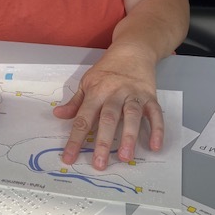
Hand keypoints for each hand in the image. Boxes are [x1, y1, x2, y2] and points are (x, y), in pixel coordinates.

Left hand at [53, 53, 162, 169]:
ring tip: (125, 157)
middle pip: (108, 118)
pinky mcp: (150, 96)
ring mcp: (133, 95)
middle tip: (99, 164)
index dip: (75, 139)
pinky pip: (155, 114)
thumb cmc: (107, 69)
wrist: (132, 50)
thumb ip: (75, 102)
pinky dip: (157, 130)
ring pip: (131, 116)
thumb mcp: (87, 82)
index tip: (69, 158)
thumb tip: (58, 115)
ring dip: (128, 137)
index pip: (83, 118)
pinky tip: (155, 146)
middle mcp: (114, 93)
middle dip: (103, 142)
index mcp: (96, 91)